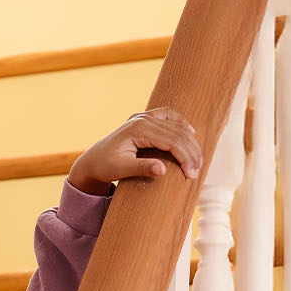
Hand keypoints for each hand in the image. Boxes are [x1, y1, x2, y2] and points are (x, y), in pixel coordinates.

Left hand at [67, 107, 203, 194]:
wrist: (92, 161)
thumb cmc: (104, 166)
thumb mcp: (120, 170)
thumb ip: (141, 168)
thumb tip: (162, 170)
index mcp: (138, 128)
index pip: (171, 141)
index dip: (185, 157)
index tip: (192, 174)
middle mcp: (142, 118)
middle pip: (178, 132)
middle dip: (191, 152)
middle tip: (197, 171)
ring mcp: (144, 117)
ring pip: (177, 124)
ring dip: (190, 141)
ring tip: (197, 159)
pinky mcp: (145, 119)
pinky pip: (169, 116)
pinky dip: (182, 125)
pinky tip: (190, 134)